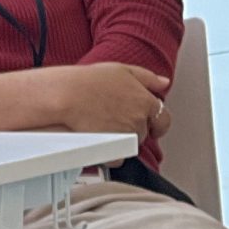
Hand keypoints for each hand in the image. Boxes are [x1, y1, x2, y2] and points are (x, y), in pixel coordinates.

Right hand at [41, 63, 170, 141]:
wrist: (64, 96)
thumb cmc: (88, 81)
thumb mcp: (122, 70)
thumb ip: (147, 78)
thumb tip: (164, 83)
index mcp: (146, 102)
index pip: (163, 120)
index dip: (157, 124)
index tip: (152, 126)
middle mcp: (140, 120)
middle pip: (144, 132)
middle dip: (133, 129)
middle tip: (113, 120)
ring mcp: (127, 135)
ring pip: (131, 144)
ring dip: (121, 139)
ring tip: (102, 127)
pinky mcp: (113, 148)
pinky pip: (118, 157)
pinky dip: (110, 153)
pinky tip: (99, 141)